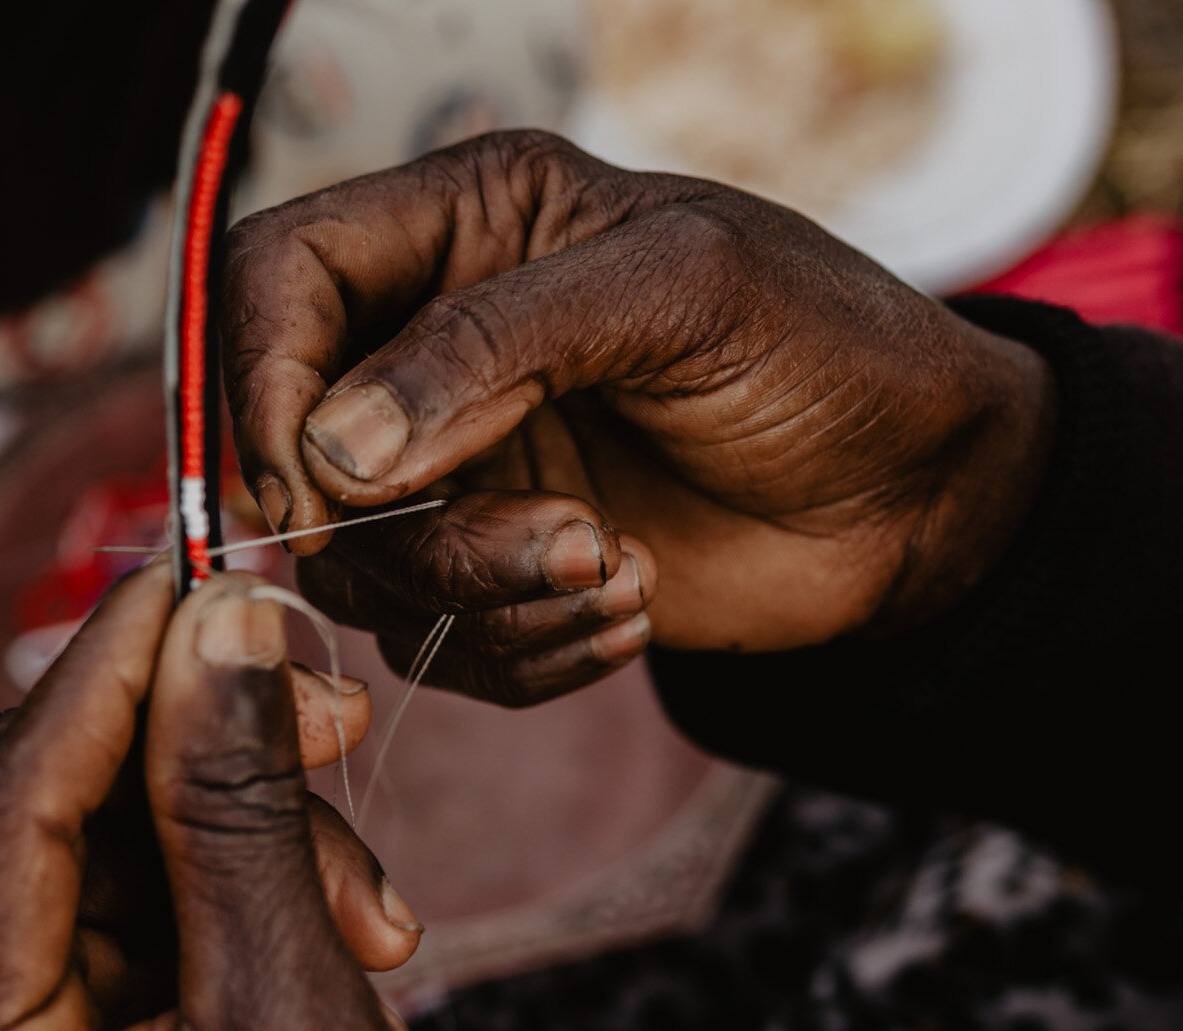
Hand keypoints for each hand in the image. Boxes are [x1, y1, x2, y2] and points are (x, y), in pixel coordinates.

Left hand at [0, 564, 647, 1030]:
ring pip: (101, 841)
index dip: (106, 675)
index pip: (1, 814)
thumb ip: (239, 810)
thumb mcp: (298, 1015)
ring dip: (244, 826)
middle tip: (322, 690)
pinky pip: (142, 896)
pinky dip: (246, 876)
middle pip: (32, 811)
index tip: (210, 570)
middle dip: (184, 744)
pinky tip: (352, 923)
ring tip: (377, 907)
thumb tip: (217, 622)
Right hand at [224, 129, 1055, 701]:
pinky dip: (526, 651)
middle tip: (546, 539)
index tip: (312, 472)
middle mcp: (433, 348)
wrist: (925, 497)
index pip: (276, 280)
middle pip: (294, 451)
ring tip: (613, 572)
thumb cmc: (828, 348)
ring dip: (483, 596)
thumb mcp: (678, 293)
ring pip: (363, 569)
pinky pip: (437, 645)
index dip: (258, 374)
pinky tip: (628, 609)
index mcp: (461, 227)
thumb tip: (332, 449)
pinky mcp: (495, 574)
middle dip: (401, 528)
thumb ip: (492, 346)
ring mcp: (458, 470)